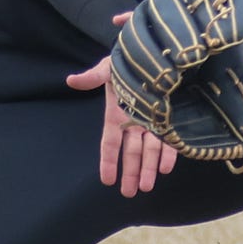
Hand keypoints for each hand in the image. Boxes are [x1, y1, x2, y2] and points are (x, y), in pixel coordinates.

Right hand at [66, 12, 177, 196]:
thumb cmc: (130, 57)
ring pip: (149, 149)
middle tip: (129, 194)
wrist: (156, 49)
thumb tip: (71, 80)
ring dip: (148, 168)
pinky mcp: (171, 115)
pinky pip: (169, 138)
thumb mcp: (111, 66)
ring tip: (146, 188)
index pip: (110, 141)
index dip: (108, 160)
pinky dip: (168, 153)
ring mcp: (153, 119)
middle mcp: (135, 119)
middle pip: (131, 151)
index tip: (106, 180)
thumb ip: (94, 76)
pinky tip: (166, 168)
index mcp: (117, 111)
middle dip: (130, 172)